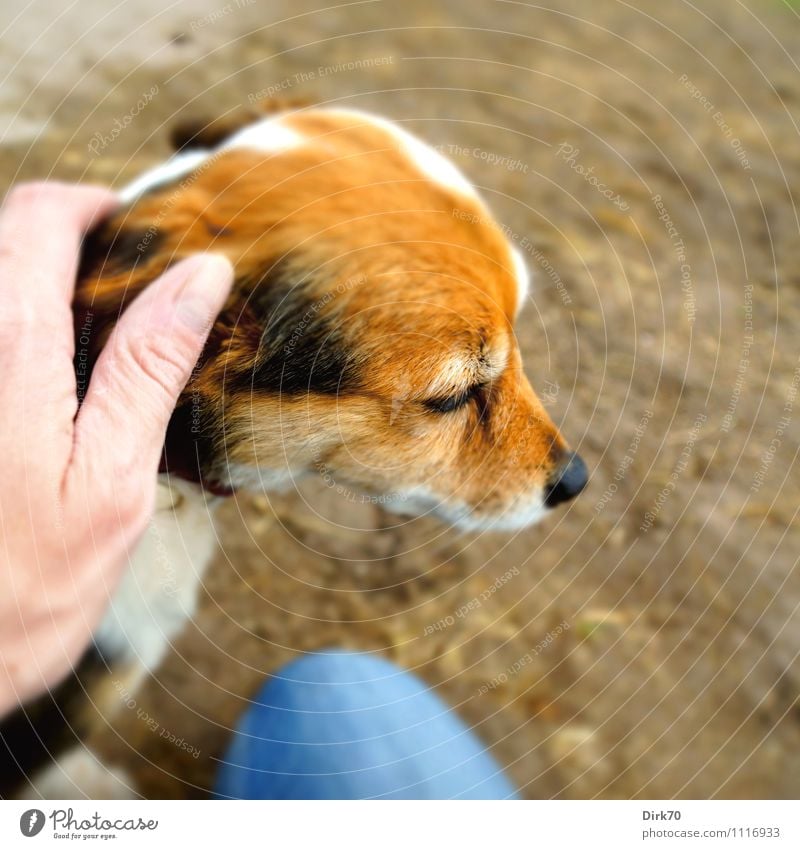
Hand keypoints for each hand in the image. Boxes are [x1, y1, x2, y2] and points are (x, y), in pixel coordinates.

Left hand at [0, 182, 232, 715]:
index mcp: (7, 348)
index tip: (142, 233)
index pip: (38, 217)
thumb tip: (199, 275)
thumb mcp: (112, 477)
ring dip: (45, 289)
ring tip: (104, 342)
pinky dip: (27, 334)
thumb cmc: (25, 587)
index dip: (95, 207)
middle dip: (71, 244)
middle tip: (136, 294)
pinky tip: (59, 387)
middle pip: (6, 240)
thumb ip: (150, 365)